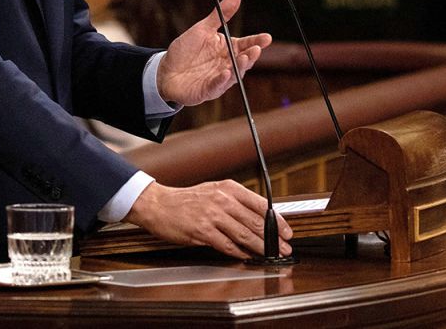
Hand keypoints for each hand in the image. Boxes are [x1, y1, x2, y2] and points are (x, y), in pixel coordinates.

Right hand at [125, 180, 292, 258]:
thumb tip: (259, 218)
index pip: (261, 205)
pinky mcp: (202, 231)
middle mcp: (222, 200)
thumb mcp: (214, 191)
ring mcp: (212, 216)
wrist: (159, 204)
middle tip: (284, 248)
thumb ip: (235, 202)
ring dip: (260, 248)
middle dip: (273, 238)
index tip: (287, 232)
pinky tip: (246, 256)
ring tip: (270, 255)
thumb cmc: (187, 200)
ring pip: (244, 235)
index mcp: (228, 188)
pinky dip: (239, 253)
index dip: (277, 221)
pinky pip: (227, 245)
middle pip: (256, 222)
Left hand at [156, 0, 271, 106]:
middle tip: (256, 49)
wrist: (165, 70)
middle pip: (243, 61)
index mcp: (227, 50)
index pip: (245, 45)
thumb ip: (221, 14)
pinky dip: (222, 80)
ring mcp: (218, 79)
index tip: (267, 37)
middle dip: (251, 55)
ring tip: (244, 58)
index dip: (256, 42)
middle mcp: (226, 65)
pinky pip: (216, 86)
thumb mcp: (203, 28)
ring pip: (234, 75)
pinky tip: (226, 73)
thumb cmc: (186, 50)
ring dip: (240, 67)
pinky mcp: (207, 90)